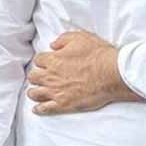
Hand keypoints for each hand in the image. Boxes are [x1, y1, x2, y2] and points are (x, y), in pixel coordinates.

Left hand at [27, 31, 142, 114]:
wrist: (112, 74)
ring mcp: (56, 91)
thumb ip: (63, 39)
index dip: (42, 60)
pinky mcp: (64, 104)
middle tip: (41, 76)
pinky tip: (37, 108)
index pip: (38, 60)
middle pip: (33, 77)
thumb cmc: (98, 55)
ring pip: (35, 93)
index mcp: (53, 60)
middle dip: (36, 75)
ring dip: (34, 91)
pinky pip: (45, 108)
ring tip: (36, 91)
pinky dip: (39, 109)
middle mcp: (51, 76)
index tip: (47, 62)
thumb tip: (53, 45)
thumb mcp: (81, 37)